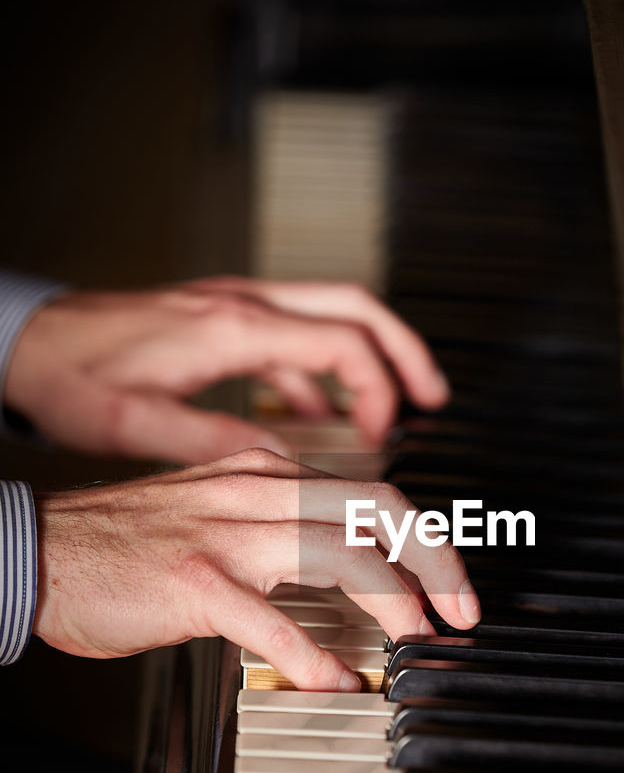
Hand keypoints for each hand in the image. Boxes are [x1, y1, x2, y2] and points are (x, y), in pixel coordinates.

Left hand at [5, 276, 448, 462]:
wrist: (28, 340)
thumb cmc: (70, 376)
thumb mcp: (139, 423)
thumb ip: (218, 443)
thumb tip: (284, 465)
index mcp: (234, 329)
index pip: (343, 342)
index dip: (381, 386)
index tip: (390, 430)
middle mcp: (243, 307)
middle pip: (357, 308)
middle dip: (405, 351)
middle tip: (434, 397)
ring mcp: (234, 309)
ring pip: (330, 315)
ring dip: (370, 357)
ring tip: (395, 406)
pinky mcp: (221, 323)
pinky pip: (294, 337)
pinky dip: (321, 372)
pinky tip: (319, 415)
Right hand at [33, 449, 480, 689]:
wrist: (40, 551)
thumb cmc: (125, 543)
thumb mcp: (216, 511)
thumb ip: (278, 527)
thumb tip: (343, 565)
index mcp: (266, 473)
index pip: (373, 493)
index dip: (426, 539)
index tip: (449, 584)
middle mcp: (257, 490)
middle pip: (379, 510)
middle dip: (437, 562)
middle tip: (462, 611)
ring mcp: (226, 532)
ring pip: (343, 553)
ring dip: (395, 601)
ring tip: (415, 639)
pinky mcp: (194, 580)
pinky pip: (271, 620)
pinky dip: (314, 656)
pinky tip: (338, 682)